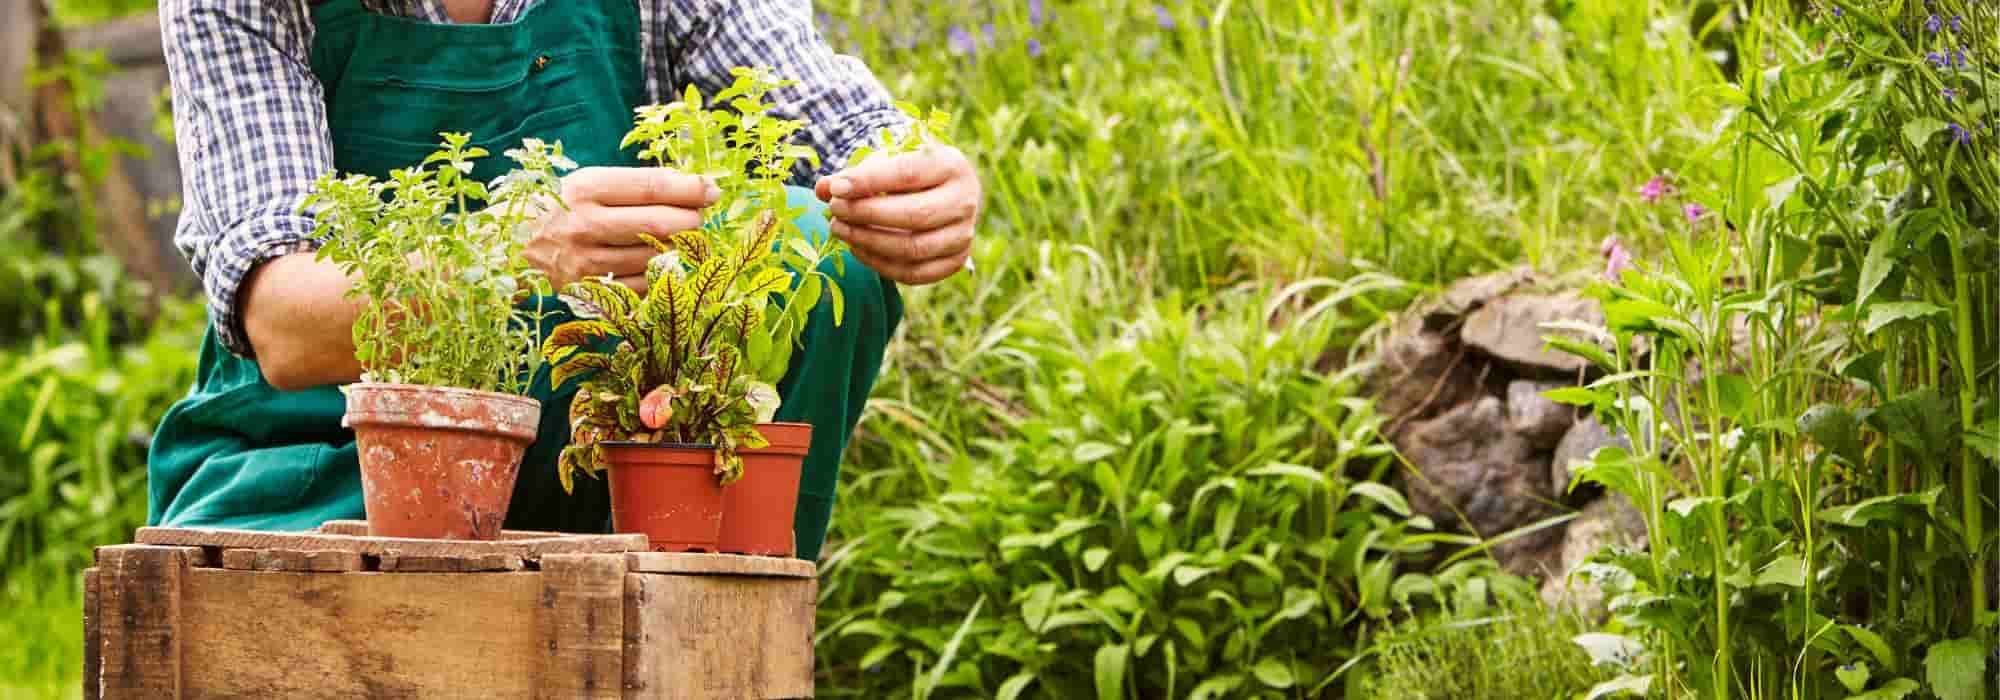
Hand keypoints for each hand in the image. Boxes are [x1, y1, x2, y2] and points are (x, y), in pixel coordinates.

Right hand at [526, 167, 719, 291]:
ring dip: (680, 249)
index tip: (712, 190)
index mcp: (585, 189)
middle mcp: (584, 225)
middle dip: (691, 220)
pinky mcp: (590, 291)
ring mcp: (586, 263)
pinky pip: (642, 286)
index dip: (688, 189)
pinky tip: (662, 262)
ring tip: (683, 238)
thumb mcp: (594, 183)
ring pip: (655, 258)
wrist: (516, 244)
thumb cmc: (566, 207)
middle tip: (699, 217)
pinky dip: (660, 274)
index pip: (650, 188)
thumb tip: (699, 187)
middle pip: (658, 226)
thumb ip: (641, 185)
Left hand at [815, 144, 980, 284]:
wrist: (942, 192)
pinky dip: (880, 264)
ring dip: (868, 241)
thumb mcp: (885, 163)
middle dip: (866, 214)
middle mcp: (966, 200)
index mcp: (952, 165)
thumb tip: (822, 189)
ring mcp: (964, 235)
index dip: (868, 182)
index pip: (908, 174)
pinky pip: (914, 273)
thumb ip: (854, 175)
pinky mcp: (956, 261)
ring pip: (913, 248)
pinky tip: (856, 249)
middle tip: (834, 209)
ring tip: (839, 228)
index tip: (836, 187)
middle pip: (914, 215)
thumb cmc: (908, 173)